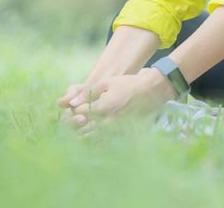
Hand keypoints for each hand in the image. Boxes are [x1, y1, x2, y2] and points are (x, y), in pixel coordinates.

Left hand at [61, 69, 175, 132]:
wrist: (150, 92)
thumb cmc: (128, 84)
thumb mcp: (107, 82)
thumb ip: (89, 92)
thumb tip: (72, 102)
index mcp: (102, 107)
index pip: (79, 113)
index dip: (74, 109)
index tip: (73, 106)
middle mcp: (107, 121)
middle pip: (83, 128)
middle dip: (75, 124)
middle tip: (72, 120)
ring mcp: (114, 129)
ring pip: (92, 137)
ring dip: (83, 133)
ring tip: (79, 130)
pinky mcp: (121, 133)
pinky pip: (104, 140)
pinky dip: (96, 139)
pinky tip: (93, 135)